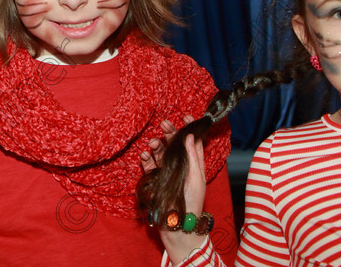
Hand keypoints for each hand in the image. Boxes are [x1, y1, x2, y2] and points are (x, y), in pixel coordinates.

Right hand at [140, 117, 209, 265]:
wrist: (178, 224)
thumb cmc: (191, 202)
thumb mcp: (196, 177)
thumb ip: (193, 156)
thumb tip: (190, 135)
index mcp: (193, 164)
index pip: (192, 142)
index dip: (189, 128)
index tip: (185, 116)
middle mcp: (180, 166)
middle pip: (174, 144)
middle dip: (169, 132)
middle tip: (164, 124)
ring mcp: (167, 172)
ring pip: (161, 152)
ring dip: (157, 145)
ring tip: (154, 143)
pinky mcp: (155, 179)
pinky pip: (149, 165)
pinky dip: (146, 158)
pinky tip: (144, 155)